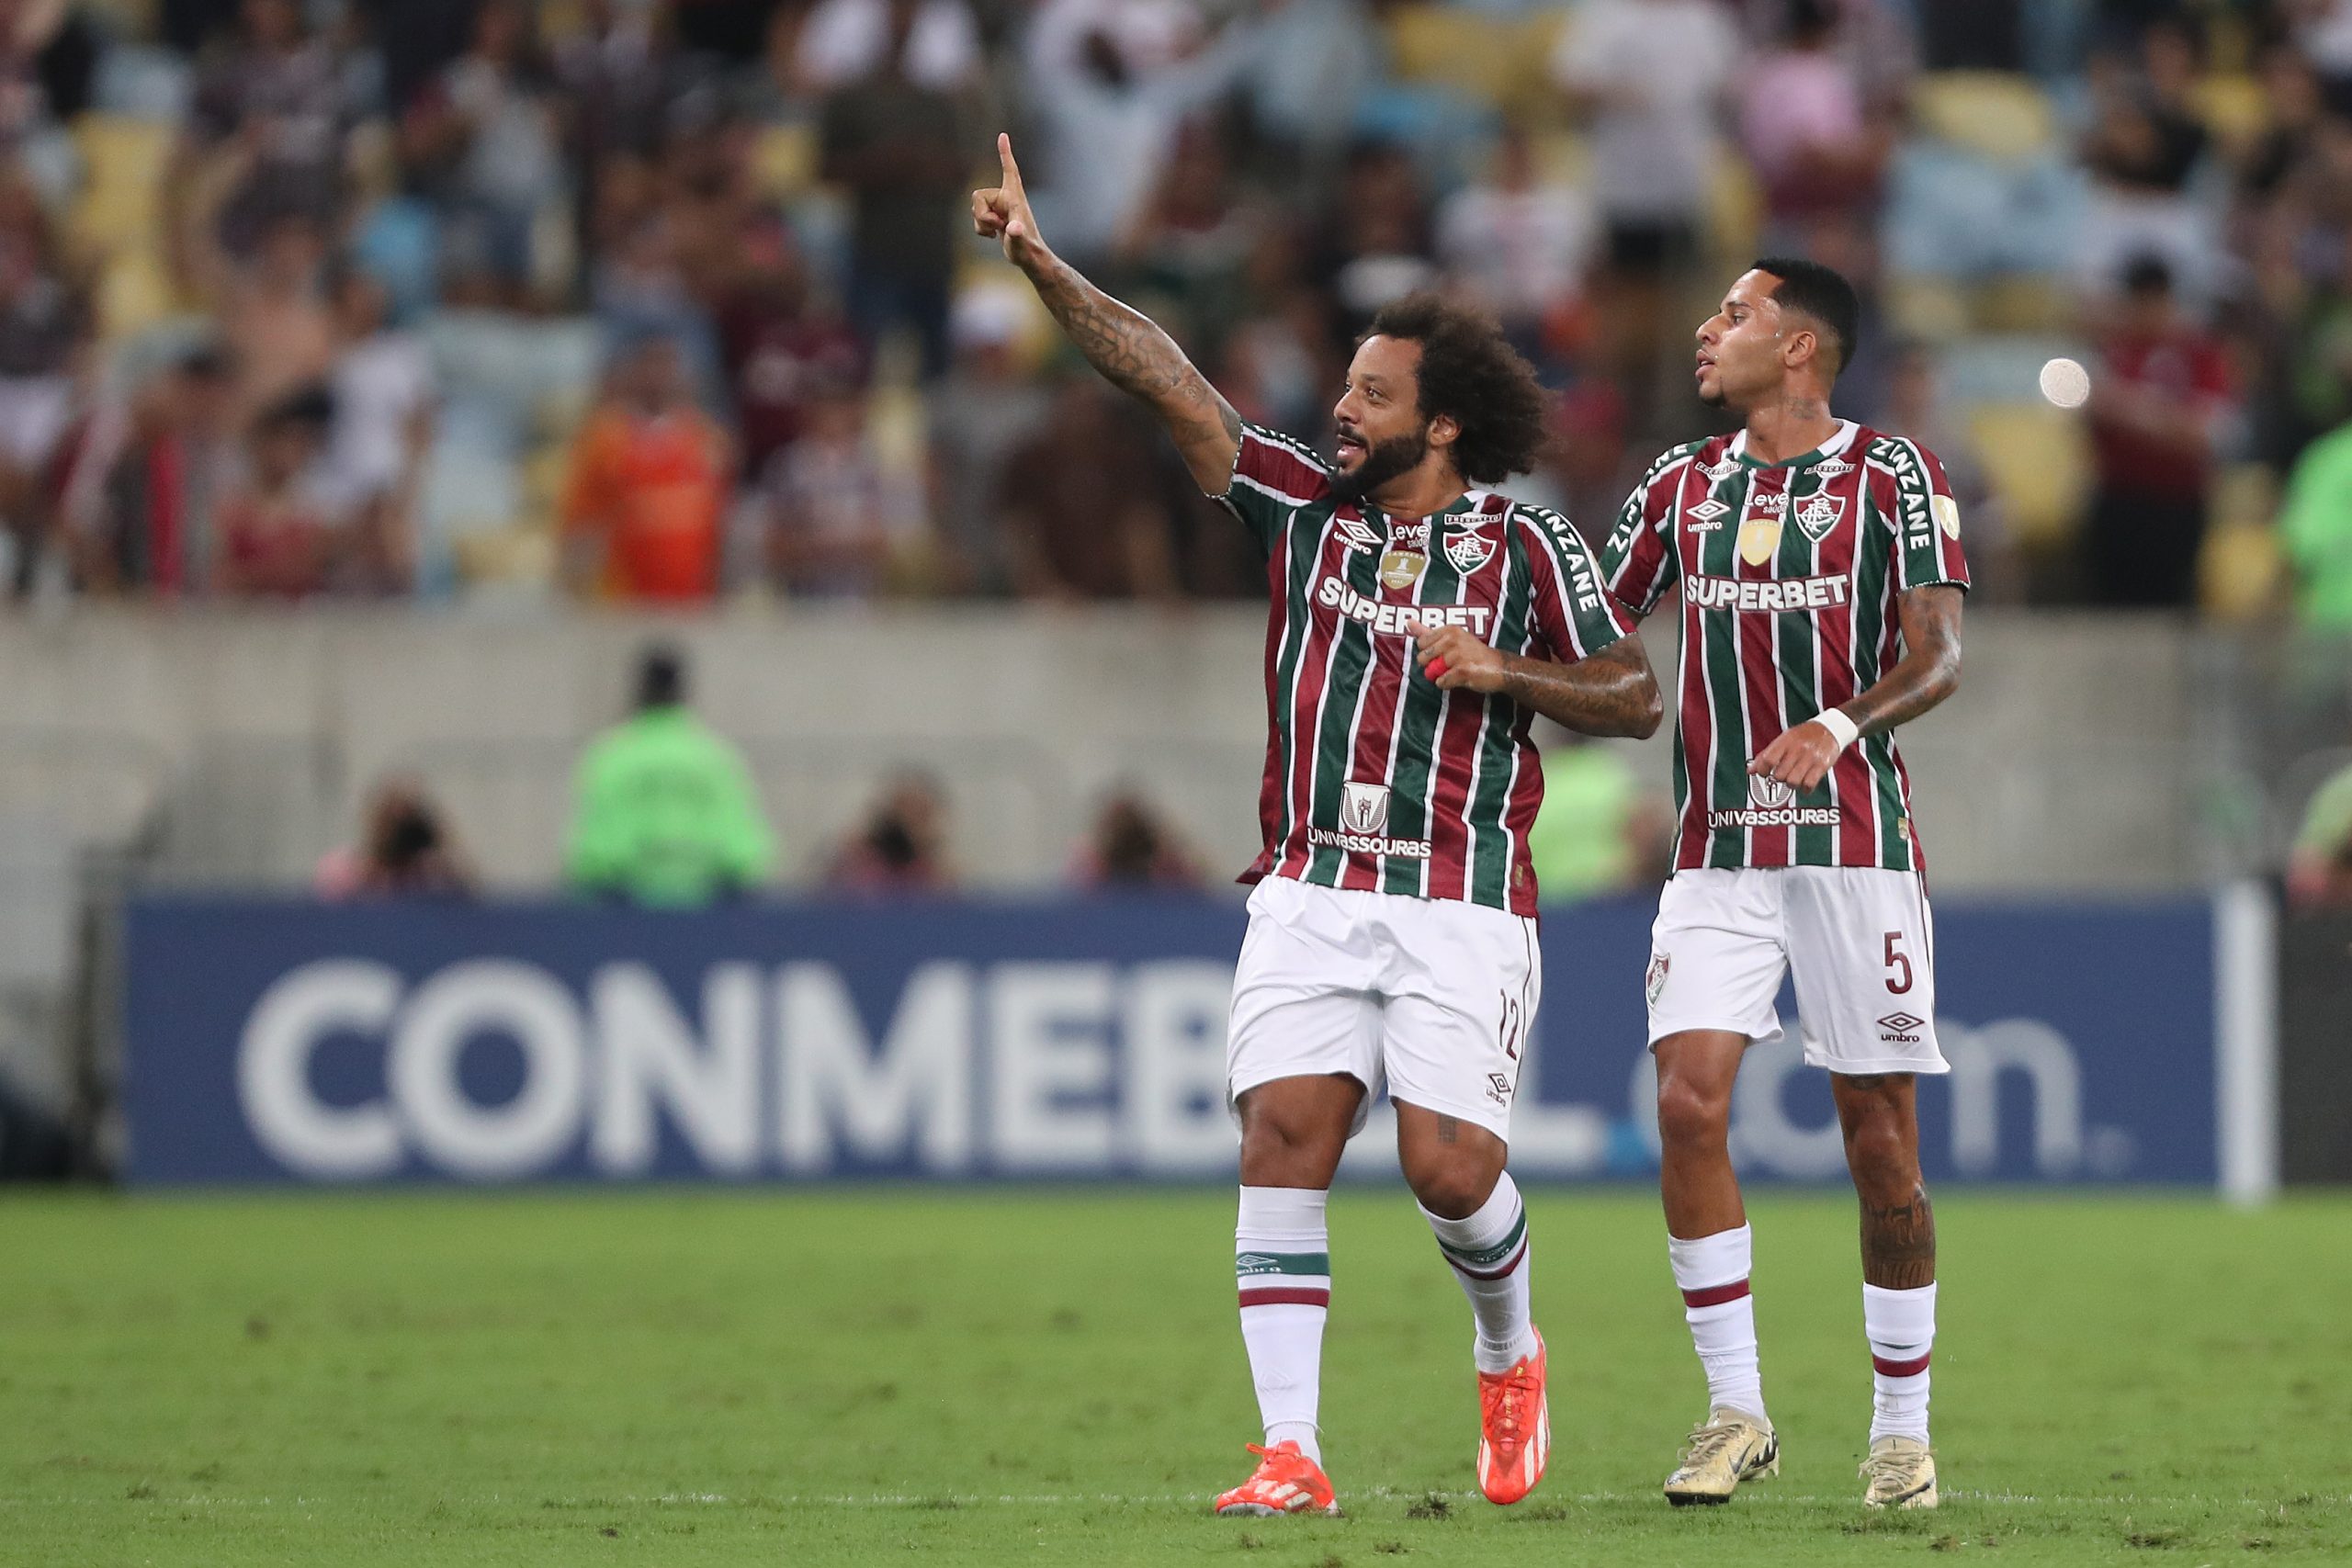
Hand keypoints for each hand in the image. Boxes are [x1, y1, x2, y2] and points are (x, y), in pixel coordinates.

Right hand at [972, 133, 1047, 269]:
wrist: (1029, 259)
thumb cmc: (1028, 249)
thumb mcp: (1020, 242)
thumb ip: (1016, 235)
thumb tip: (1013, 228)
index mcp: (1014, 196)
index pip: (1009, 170)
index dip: (1005, 153)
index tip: (1003, 135)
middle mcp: (1006, 198)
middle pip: (977, 196)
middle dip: (981, 214)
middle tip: (996, 227)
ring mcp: (999, 207)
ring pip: (974, 208)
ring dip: (982, 223)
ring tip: (998, 232)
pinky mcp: (995, 217)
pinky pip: (976, 218)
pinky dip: (981, 229)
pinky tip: (995, 235)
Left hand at [1413, 621, 1507, 692]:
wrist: (1500, 667)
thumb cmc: (1473, 653)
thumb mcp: (1452, 637)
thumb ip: (1428, 631)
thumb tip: (1408, 622)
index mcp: (1449, 630)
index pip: (1421, 643)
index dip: (1430, 652)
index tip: (1444, 653)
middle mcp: (1453, 639)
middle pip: (1423, 658)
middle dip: (1433, 665)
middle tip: (1451, 664)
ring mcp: (1458, 655)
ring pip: (1432, 671)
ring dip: (1442, 675)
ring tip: (1457, 670)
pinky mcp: (1463, 671)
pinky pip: (1441, 682)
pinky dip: (1448, 684)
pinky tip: (1460, 678)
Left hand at [1748, 721, 1841, 792]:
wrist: (1830, 729)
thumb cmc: (1803, 736)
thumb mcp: (1783, 739)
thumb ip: (1766, 755)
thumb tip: (1750, 771)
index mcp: (1785, 741)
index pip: (1767, 760)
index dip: (1762, 771)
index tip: (1764, 773)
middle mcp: (1797, 749)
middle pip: (1779, 775)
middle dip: (1778, 778)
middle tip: (1783, 774)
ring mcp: (1810, 758)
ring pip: (1792, 782)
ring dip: (1791, 784)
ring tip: (1794, 778)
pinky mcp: (1822, 766)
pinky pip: (1809, 785)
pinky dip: (1805, 789)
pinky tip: (1805, 783)